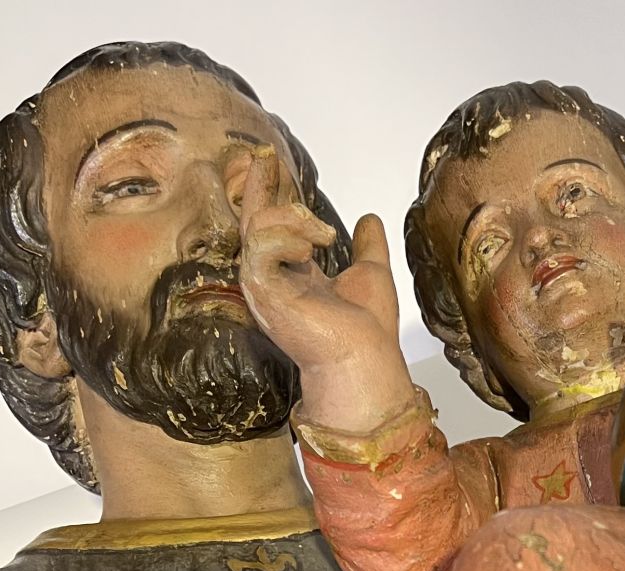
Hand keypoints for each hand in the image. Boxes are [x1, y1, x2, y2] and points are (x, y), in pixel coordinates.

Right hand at [239, 146, 413, 430]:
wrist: (365, 361)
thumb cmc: (367, 333)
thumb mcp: (371, 275)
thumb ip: (368, 248)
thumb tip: (370, 220)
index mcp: (296, 277)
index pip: (274, 227)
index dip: (271, 193)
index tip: (272, 163)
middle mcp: (274, 281)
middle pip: (253, 221)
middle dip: (260, 187)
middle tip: (266, 155)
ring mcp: (264, 287)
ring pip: (257, 227)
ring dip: (292, 218)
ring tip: (321, 233)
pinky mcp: (262, 290)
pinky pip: (261, 244)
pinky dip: (287, 236)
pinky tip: (311, 248)